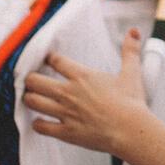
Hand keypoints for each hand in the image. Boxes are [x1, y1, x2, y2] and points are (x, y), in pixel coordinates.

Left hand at [23, 28, 148, 155]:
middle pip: (35, 80)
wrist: (130, 130)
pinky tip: (40, 121)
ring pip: (33, 102)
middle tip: (32, 79)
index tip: (47, 58)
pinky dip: (37, 124)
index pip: (56, 61)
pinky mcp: (66, 132)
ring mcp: (65, 113)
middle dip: (30, 79)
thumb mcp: (131, 73)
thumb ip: (130, 51)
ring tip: (31, 97)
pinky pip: (41, 127)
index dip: (48, 58)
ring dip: (30, 98)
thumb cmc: (131, 103)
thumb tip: (134, 32)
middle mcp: (69, 93)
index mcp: (83, 76)